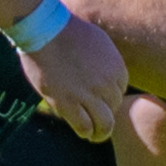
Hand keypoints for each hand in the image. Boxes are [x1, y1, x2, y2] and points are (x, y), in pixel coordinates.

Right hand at [18, 9, 124, 143]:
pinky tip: (83, 133)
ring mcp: (88, 96)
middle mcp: (106, 84)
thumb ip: (106, 61)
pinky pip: (84, 127)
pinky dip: (85, 132)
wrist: (45, 30)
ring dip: (101, 132)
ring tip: (95, 135)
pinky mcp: (67, 104)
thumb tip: (105, 73)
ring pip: (104, 124)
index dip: (110, 97)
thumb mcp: (99, 42)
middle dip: (105, 112)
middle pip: (113, 107)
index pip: (120, 91)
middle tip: (95, 116)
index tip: (100, 98)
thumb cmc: (67, 31)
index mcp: (116, 68)